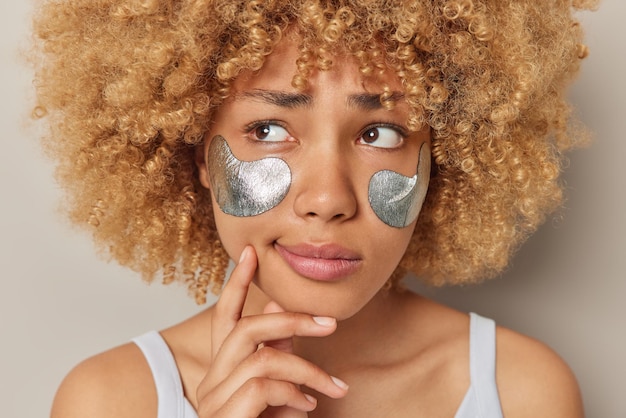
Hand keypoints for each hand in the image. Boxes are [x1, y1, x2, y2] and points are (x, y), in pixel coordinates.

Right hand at [196, 246, 348, 416]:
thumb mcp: (277, 390)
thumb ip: (276, 355)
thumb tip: (281, 317)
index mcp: (223, 368)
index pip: (225, 317)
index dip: (236, 284)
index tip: (249, 252)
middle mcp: (211, 379)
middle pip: (245, 330)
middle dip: (291, 320)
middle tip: (331, 324)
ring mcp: (214, 399)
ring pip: (262, 358)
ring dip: (307, 370)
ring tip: (334, 388)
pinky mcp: (225, 415)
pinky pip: (263, 385)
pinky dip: (294, 391)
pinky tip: (309, 407)